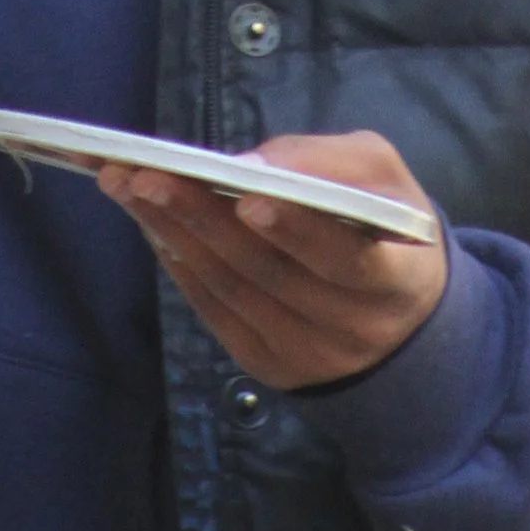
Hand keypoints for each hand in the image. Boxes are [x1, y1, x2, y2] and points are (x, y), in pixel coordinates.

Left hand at [98, 132, 448, 389]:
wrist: (401, 320)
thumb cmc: (387, 228)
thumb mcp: (385, 179)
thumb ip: (329, 163)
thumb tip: (252, 165)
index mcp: (398, 278)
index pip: (346, 258)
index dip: (296, 229)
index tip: (245, 192)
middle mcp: (354, 329)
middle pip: (270, 275)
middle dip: (202, 218)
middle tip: (144, 175)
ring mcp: (308, 357)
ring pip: (233, 294)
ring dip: (175, 237)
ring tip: (129, 188)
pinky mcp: (271, 367)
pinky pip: (218, 316)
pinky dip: (182, 268)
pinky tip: (153, 227)